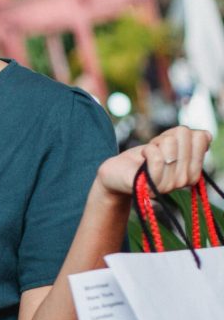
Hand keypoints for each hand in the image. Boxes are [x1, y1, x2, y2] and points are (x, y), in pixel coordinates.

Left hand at [94, 125, 212, 198]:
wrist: (115, 173)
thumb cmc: (142, 157)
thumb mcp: (168, 144)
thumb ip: (188, 139)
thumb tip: (206, 136)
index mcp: (193, 170)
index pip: (200, 137)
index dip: (178, 133)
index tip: (166, 143)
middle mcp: (184, 180)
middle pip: (184, 136)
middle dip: (165, 137)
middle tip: (154, 149)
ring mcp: (168, 185)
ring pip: (170, 145)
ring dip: (154, 144)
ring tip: (147, 155)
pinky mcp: (150, 186)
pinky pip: (156, 157)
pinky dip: (147, 150)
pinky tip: (143, 156)